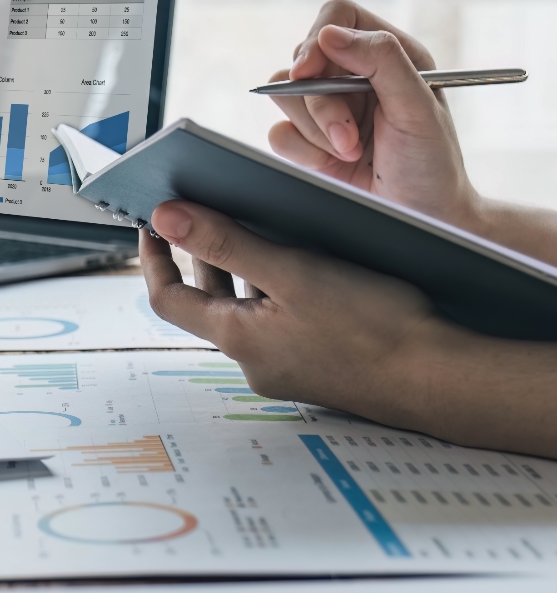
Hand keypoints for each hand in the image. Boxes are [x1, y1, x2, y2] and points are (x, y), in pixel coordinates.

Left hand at [140, 200, 440, 427]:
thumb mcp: (292, 271)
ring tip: (266, 230)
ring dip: (247, 272)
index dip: (153, 259)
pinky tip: (310, 268)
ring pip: (248, 311)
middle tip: (212, 213)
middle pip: (208, 302)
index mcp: (237, 339)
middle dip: (206, 256)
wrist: (439, 379)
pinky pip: (281, 324)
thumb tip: (166, 219)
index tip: (151, 223)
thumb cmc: (373, 327)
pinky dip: (280, 292)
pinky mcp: (316, 368)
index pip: (167, 298)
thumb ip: (227, 242)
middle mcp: (253, 361)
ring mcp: (285, 369)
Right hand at [266, 0, 478, 227]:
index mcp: (388, 54)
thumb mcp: (417, 107)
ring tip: (351, 153)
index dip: (316, 37)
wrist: (421, 218)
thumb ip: (381, 61)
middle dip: (320, 104)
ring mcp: (326, 107)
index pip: (337, 15)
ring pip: (283, 94)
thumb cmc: (431, 164)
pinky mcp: (307, 139)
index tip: (308, 70)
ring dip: (315, 131)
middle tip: (350, 138)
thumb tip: (329, 33)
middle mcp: (353, 75)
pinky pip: (278, 132)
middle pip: (301, 59)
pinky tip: (334, 165)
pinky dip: (302, 152)